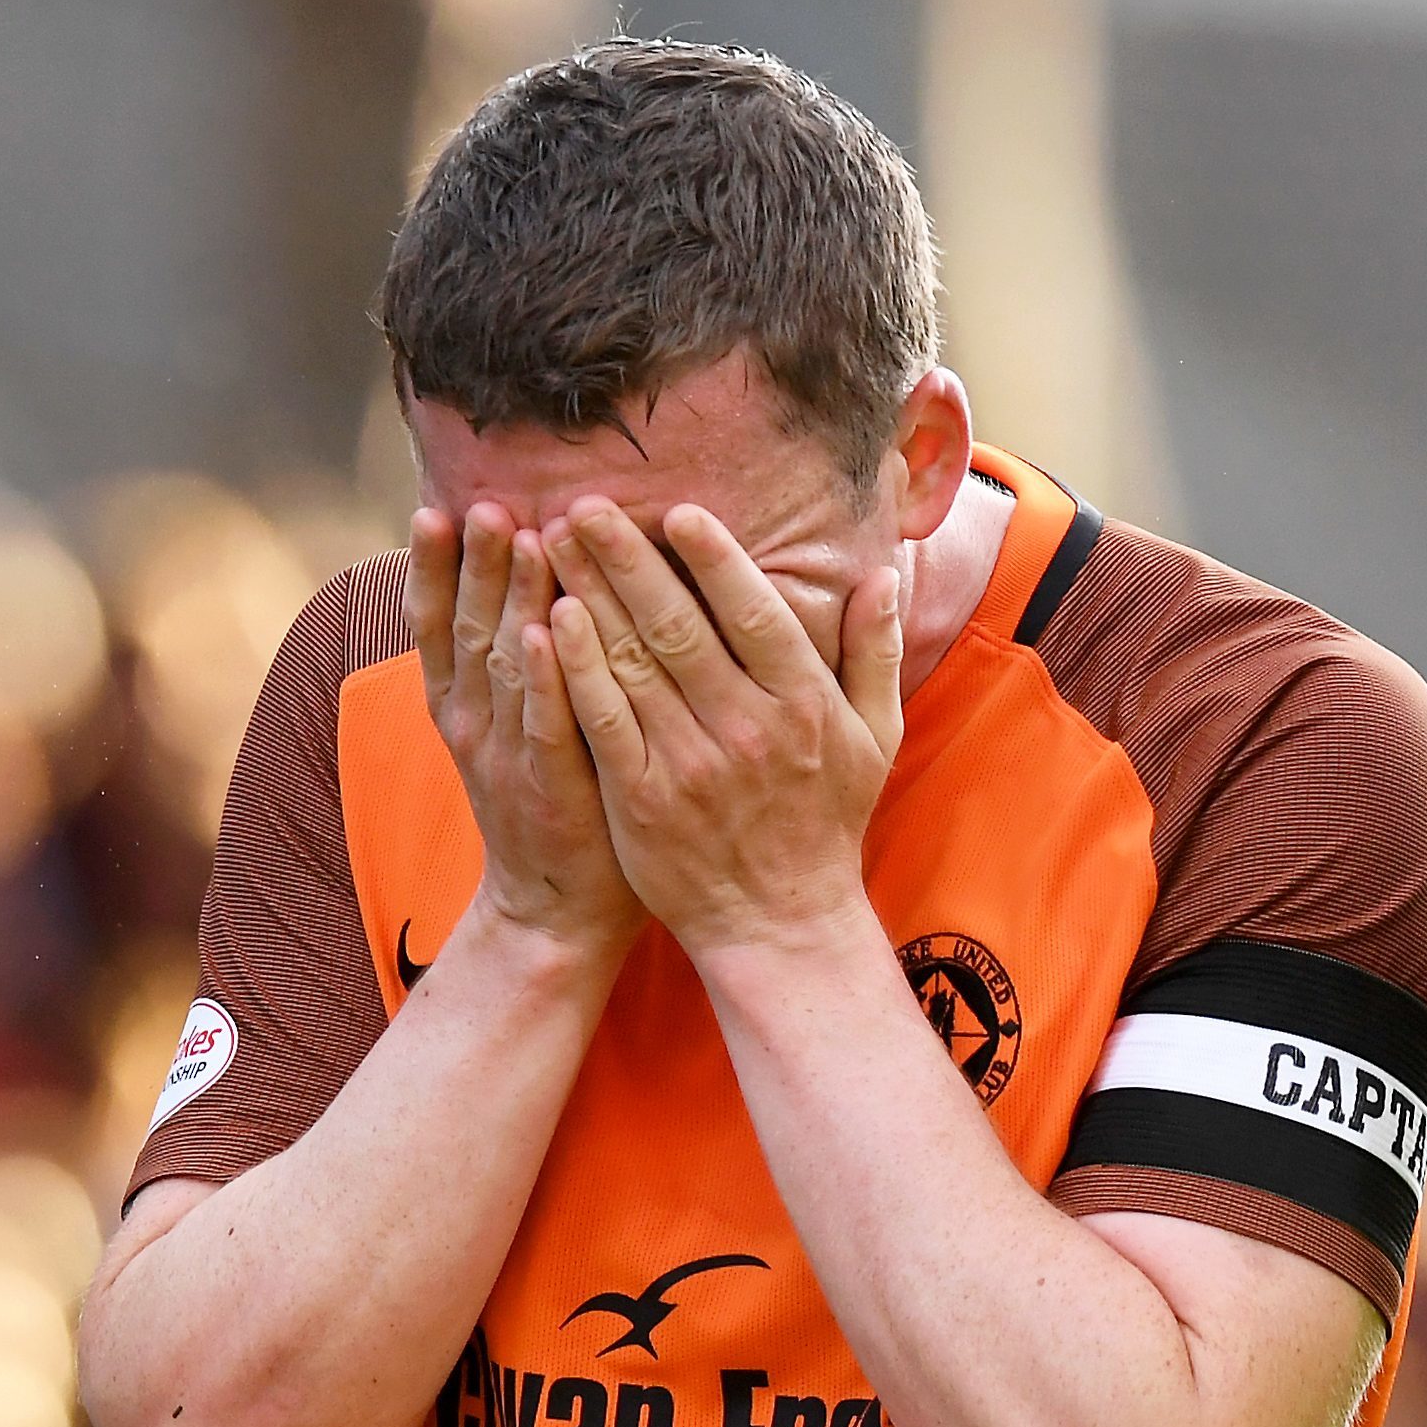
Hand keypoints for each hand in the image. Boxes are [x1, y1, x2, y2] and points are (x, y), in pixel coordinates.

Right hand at [407, 505, 646, 952]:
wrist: (555, 911)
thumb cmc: (556, 803)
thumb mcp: (521, 727)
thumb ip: (518, 664)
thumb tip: (529, 585)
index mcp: (464, 705)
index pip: (441, 624)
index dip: (436, 567)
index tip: (439, 506)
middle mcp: (474, 722)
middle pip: (470, 626)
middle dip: (476, 561)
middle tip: (485, 498)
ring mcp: (508, 755)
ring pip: (505, 661)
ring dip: (508, 595)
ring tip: (516, 532)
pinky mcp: (549, 786)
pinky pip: (545, 721)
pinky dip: (542, 675)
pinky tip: (543, 631)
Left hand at [540, 498, 904, 954]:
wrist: (780, 923)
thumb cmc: (827, 820)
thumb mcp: (876, 736)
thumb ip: (875, 652)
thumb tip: (878, 576)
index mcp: (805, 705)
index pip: (754, 614)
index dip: (714, 559)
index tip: (676, 510)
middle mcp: (748, 729)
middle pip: (678, 626)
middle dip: (628, 559)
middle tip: (587, 504)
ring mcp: (691, 766)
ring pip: (631, 664)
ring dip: (589, 596)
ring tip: (555, 541)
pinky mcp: (642, 800)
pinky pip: (603, 721)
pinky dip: (574, 669)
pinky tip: (548, 622)